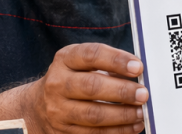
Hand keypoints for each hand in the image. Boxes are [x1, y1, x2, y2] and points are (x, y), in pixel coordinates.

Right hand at [22, 43, 148, 133]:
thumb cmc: (73, 78)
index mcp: (65, 59)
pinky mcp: (62, 131)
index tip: (138, 68)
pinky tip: (133, 126)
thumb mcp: (82, 63)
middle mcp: (58, 83)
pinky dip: (117, 131)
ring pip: (93, 114)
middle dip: (121, 91)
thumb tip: (139, 74)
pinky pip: (93, 133)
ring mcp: (58, 109)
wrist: (38, 105)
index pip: (91, 55)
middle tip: (143, 94)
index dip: (117, 60)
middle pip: (91, 86)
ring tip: (140, 112)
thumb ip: (108, 64)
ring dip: (122, 115)